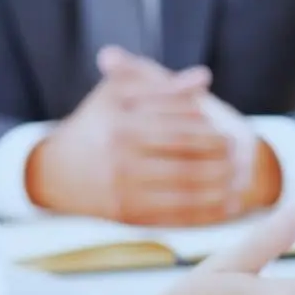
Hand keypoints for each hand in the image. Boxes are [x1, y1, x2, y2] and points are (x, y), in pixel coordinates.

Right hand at [28, 48, 279, 224]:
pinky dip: (204, 214)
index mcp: (122, 128)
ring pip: (184, 194)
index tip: (228, 133)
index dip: (210, 133)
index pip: (179, 131)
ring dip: (218, 190)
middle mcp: (121, 163)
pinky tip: (226, 206)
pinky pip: (174, 218)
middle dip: (218, 163)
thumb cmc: (97, 123)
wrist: (56, 170)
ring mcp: (123, 193)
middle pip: (185, 165)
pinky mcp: (126, 217)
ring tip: (238, 180)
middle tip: (238, 156)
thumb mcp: (120, 95)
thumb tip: (203, 77)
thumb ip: (162, 85)